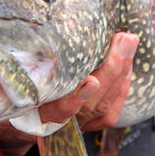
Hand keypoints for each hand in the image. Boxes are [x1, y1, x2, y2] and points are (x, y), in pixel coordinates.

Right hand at [0, 32, 137, 155]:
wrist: (31, 114)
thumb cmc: (29, 84)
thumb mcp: (26, 74)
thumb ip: (33, 61)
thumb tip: (40, 30)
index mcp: (42, 110)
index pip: (60, 109)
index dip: (77, 98)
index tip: (92, 81)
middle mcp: (62, 122)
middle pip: (91, 102)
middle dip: (111, 69)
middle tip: (123, 39)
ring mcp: (79, 125)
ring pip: (105, 103)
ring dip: (121, 71)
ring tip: (128, 44)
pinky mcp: (94, 125)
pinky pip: (112, 110)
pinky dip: (122, 86)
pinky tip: (128, 66)